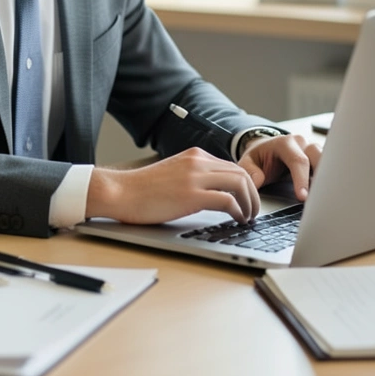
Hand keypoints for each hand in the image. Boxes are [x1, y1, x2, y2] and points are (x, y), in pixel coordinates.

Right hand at [86, 148, 260, 223]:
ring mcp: (195, 177)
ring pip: (240, 183)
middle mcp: (198, 162)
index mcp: (195, 156)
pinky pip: (227, 200)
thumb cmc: (142, 189)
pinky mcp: (192, 195)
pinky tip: (238, 219)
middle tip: (254, 210)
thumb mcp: (173, 174)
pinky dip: (238, 210)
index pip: (232, 166)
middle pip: (241, 173)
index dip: (245, 184)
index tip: (248, 199)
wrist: (120, 192)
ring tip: (249, 216)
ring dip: (250, 202)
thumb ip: (194, 176)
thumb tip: (214, 192)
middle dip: (253, 193)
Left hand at [237, 134, 321, 199]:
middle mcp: (302, 144)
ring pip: (328, 162)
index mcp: (285, 143)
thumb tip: (257, 182)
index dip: (301, 179)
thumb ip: (250, 171)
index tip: (303, 197)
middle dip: (321, 178)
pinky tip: (328, 194)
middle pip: (319, 158)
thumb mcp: (247, 162)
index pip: (298, 160)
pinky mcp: (319, 159)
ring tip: (326, 198)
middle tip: (320, 199)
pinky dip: (328, 181)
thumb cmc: (259, 157)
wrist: (267, 149)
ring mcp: (312, 150)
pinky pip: (329, 168)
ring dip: (328, 180)